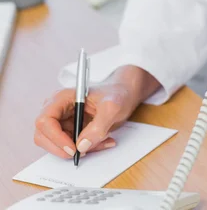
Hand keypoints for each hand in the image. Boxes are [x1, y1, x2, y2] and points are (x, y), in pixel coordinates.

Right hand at [34, 65, 159, 157]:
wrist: (124, 95)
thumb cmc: (117, 94)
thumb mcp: (113, 107)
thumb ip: (99, 125)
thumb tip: (82, 146)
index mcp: (62, 98)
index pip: (45, 121)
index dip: (55, 138)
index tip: (73, 148)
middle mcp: (58, 109)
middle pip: (43, 135)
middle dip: (63, 148)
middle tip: (85, 151)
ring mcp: (62, 121)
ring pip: (56, 145)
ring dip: (77, 150)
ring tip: (101, 142)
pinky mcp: (69, 130)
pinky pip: (68, 147)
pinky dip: (84, 150)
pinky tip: (101, 141)